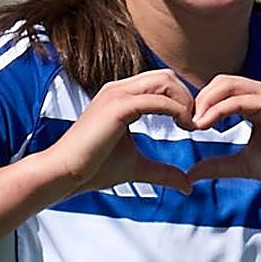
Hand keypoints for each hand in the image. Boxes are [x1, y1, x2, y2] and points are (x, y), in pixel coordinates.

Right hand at [40, 69, 195, 195]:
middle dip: (187, 97)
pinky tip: (184, 128)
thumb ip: (162, 172)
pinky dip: (177, 110)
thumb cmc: (93, 168)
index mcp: (121, 96)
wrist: (64, 173)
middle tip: (196, 124)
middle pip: (167, 76)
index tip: (191, 125)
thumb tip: (187, 185)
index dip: (181, 100)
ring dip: (185, 101)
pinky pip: (157, 99)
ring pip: (165, 81)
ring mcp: (117, 94)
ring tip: (191, 126)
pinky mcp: (118, 106)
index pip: (161, 83)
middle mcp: (119, 89)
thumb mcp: (137, 168)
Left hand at [186, 76, 260, 193]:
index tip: (188, 126)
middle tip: (187, 123)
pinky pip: (239, 101)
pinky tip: (206, 125)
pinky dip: (218, 111)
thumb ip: (217, 165)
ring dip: (206, 103)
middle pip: (222, 82)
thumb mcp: (242, 164)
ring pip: (228, 86)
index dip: (202, 104)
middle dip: (200, 100)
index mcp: (257, 101)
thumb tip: (190, 174)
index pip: (222, 90)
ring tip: (195, 124)